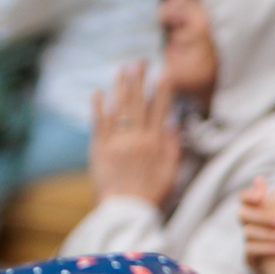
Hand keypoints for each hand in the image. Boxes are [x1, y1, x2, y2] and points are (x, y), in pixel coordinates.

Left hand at [88, 61, 182, 205]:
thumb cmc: (153, 195)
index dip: (163, 90)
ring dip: (120, 87)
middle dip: (139, 80)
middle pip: (138, 103)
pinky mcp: (100, 148)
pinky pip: (99, 123)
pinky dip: (99, 107)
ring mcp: (117, 142)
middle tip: (140, 62)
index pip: (160, 110)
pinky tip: (99, 93)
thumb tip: (175, 127)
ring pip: (119, 108)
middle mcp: (137, 138)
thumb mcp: (172, 173)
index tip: (164, 74)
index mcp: (156, 143)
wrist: (127, 210)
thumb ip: (174, 149)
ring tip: (122, 70)